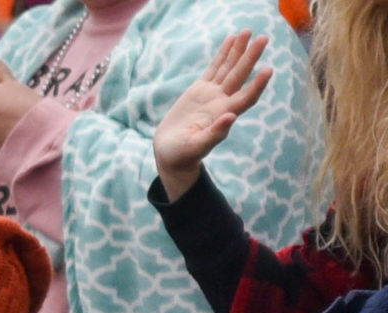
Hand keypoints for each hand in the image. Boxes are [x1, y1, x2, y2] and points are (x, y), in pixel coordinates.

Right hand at [153, 30, 272, 200]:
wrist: (170, 153)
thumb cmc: (182, 155)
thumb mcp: (195, 147)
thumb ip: (214, 134)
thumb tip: (231, 117)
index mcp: (223, 116)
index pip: (246, 97)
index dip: (257, 84)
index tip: (268, 70)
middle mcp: (222, 102)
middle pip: (240, 76)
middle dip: (251, 58)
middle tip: (263, 39)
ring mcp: (212, 95)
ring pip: (228, 69)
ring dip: (238, 51)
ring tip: (247, 32)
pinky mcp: (199, 90)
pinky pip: (213, 68)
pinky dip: (222, 55)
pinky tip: (230, 40)